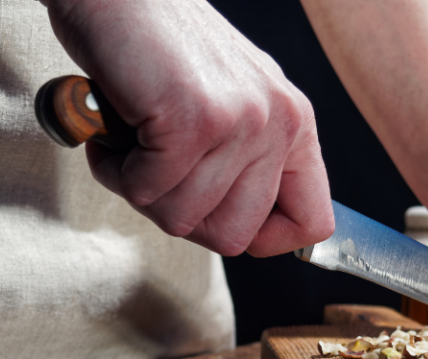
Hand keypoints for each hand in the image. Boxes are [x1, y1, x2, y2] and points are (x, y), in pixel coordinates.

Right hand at [43, 0, 332, 255]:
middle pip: (235, 237)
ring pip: (182, 219)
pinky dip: (115, 171)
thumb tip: (242, 226)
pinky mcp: (193, 120)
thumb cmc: (162, 49)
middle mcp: (277, 123)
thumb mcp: (230, 105)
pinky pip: (146, 191)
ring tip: (135, 142)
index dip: (265, 240)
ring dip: (141, 189)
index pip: (311, 222)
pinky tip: (115, 134)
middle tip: (159, 176)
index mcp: (293, 124)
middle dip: (183, 218)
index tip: (222, 222)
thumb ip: (247, 162)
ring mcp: (240, 122)